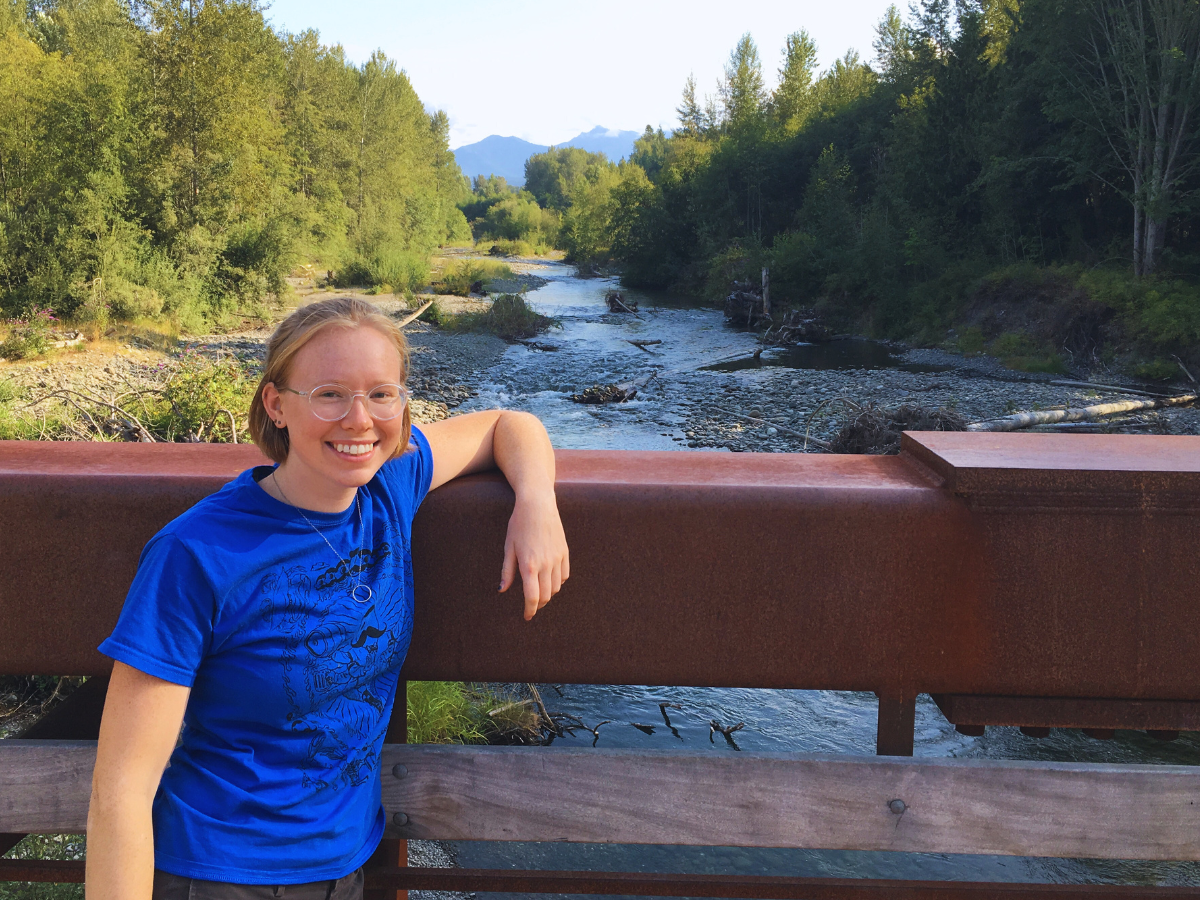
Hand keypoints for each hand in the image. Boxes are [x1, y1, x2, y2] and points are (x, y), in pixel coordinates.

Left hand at [499, 490, 568, 619]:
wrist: (538, 504)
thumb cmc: (519, 525)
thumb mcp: (509, 547)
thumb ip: (507, 571)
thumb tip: (502, 590)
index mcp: (529, 565)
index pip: (532, 597)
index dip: (530, 610)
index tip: (527, 616)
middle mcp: (546, 565)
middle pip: (546, 596)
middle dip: (538, 604)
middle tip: (531, 606)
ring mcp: (557, 558)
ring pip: (557, 587)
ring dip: (548, 593)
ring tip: (539, 591)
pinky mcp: (565, 552)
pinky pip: (565, 575)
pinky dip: (558, 581)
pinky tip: (550, 578)